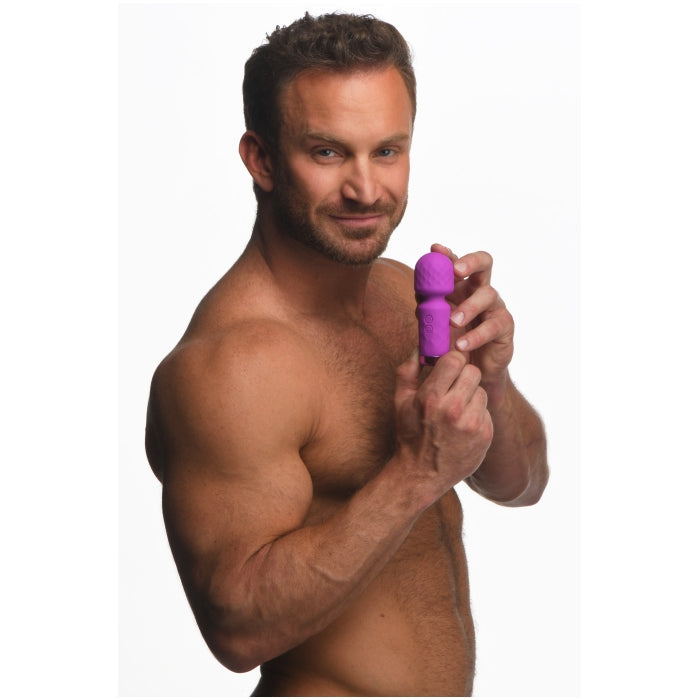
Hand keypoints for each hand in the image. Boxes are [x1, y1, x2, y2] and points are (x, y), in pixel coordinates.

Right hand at [393, 349, 493, 500]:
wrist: (421, 474)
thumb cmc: (409, 433)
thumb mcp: (400, 401)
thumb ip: (409, 370)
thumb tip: (421, 346)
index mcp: (431, 398)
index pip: (455, 360)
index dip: (452, 360)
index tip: (448, 366)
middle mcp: (453, 410)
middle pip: (473, 371)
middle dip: (463, 376)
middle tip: (453, 387)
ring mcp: (471, 424)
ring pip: (481, 390)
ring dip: (471, 395)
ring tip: (456, 410)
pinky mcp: (485, 435)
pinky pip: (487, 410)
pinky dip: (476, 414)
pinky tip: (462, 426)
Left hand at [430, 243, 513, 388]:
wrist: (471, 369)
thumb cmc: (453, 341)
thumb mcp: (437, 324)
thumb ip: (429, 307)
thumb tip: (419, 293)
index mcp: (462, 286)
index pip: (457, 263)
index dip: (448, 254)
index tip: (435, 250)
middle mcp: (480, 290)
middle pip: (484, 263)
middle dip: (470, 262)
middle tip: (455, 271)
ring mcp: (495, 306)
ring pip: (487, 294)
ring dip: (468, 306)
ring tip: (453, 322)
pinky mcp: (504, 326)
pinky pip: (492, 326)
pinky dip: (475, 336)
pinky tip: (461, 345)